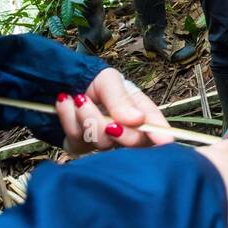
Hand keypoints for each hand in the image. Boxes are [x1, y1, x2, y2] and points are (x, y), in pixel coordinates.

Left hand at [55, 67, 171, 153]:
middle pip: (133, 144)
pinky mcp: (83, 147)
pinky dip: (69, 119)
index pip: (157, 128)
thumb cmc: (94, 80)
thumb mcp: (109, 80)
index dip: (162, 137)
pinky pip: (78, 142)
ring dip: (86, 116)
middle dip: (113, 127)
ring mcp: (105, 142)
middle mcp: (126, 132)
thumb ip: (121, 99)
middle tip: (98, 110)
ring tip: (78, 97)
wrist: (64, 83)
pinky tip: (66, 103)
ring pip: (102, 143)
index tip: (163, 142)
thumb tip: (137, 119)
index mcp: (141, 113)